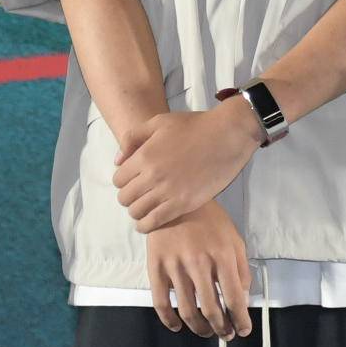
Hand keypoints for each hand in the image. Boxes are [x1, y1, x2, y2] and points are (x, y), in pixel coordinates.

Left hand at [114, 101, 257, 230]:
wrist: (227, 135)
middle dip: (128, 197)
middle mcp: (152, 176)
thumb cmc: (194, 126)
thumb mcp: (159, 121)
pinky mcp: (184, 203)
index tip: (133, 181)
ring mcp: (168, 191)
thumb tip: (118, 161)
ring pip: (137, 212)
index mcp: (144, 156)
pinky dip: (147, 225)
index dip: (123, 181)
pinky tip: (148, 222)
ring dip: (137, 211)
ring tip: (144, 208)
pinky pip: (155, 222)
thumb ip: (132, 138)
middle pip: (125, 198)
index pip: (118, 180)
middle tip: (139, 194)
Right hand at [145, 202, 256, 335]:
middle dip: (221, 328)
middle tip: (226, 334)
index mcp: (222, 256)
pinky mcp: (156, 267)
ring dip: (199, 328)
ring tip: (207, 332)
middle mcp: (200, 263)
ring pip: (187, 310)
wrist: (175, 199)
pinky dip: (169, 320)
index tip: (243, 330)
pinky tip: (178, 326)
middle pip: (211, 309)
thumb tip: (242, 299)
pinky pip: (161, 301)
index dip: (240, 320)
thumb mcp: (234, 239)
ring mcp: (175, 266)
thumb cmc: (209, 221)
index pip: (234, 298)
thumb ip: (241, 269)